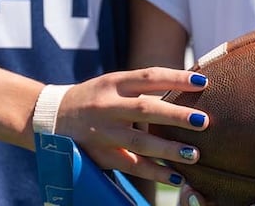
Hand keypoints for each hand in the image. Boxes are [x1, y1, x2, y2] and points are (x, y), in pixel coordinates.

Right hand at [55, 67, 207, 184]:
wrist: (51, 117)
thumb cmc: (94, 97)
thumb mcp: (113, 84)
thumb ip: (143, 87)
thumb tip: (187, 88)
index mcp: (113, 83)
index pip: (149, 77)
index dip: (176, 78)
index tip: (202, 82)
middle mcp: (108, 107)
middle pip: (145, 109)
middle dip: (175, 116)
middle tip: (204, 121)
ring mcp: (103, 133)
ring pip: (139, 142)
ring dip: (168, 150)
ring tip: (195, 154)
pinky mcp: (101, 156)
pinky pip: (132, 166)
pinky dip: (155, 173)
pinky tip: (176, 177)